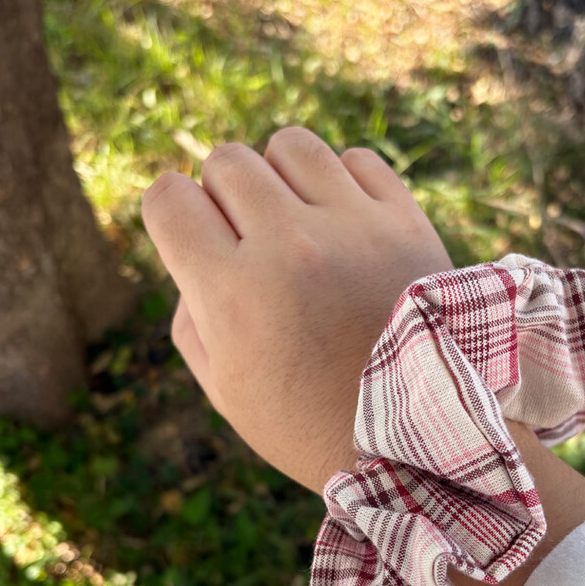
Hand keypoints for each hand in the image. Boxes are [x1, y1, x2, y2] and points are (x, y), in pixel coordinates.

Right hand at [142, 128, 452, 492]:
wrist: (416, 440)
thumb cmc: (308, 422)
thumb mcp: (227, 389)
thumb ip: (192, 314)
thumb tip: (198, 248)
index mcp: (231, 293)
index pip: (167, 197)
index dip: (172, 214)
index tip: (192, 236)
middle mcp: (289, 246)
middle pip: (225, 161)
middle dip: (224, 196)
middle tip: (250, 242)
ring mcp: (352, 227)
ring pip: (289, 145)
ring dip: (282, 178)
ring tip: (299, 222)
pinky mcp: (405, 222)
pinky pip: (356, 159)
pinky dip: (342, 183)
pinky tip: (346, 226)